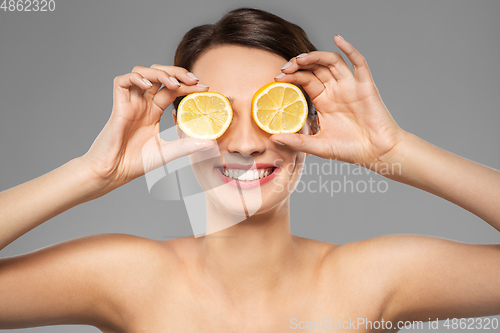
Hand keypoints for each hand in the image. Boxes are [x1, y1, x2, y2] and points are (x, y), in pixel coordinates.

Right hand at [82, 65, 214, 190]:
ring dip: (160, 73)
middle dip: (177, 72)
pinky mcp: (118, 105)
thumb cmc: (135, 163)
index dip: (188, 86)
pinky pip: (122, 81)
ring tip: (174, 83)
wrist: (113, 173)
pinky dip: (136, 78)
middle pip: (159, 75)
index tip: (205, 88)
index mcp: (154, 111)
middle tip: (194, 80)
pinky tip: (148, 86)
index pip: (172, 90)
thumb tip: (210, 143)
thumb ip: (186, 145)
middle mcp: (143, 103)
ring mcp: (130, 103)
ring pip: (142, 73)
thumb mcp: (168, 153)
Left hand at [272, 35, 404, 171]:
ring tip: (300, 58)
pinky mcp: (366, 86)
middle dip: (299, 64)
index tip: (277, 78)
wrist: (376, 154)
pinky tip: (338, 39)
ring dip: (316, 56)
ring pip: (332, 62)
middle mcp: (336, 90)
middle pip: (316, 67)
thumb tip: (273, 139)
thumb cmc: (350, 149)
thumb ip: (297, 141)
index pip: (305, 80)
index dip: (291, 76)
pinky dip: (350, 49)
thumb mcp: (318, 146)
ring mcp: (350, 86)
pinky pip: (359, 63)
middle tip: (285, 68)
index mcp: (324, 101)